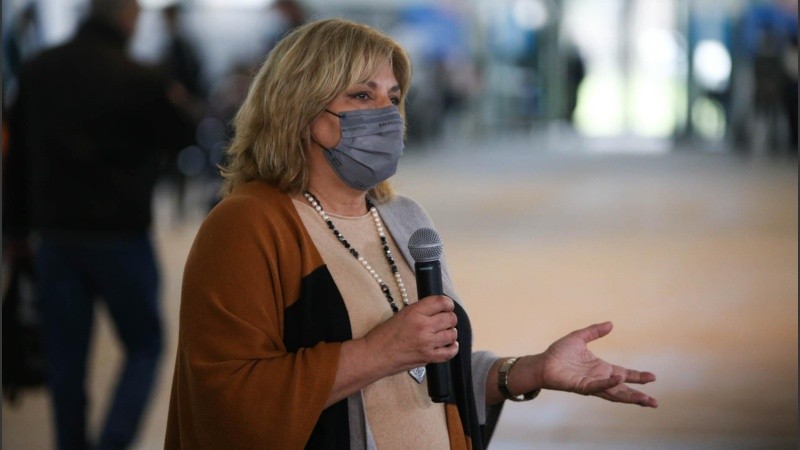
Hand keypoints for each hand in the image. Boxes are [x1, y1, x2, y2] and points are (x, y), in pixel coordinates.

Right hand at [362, 295, 458, 372]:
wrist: (375, 354)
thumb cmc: (384, 335)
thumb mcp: (401, 314)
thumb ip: (420, 311)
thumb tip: (438, 310)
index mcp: (415, 312)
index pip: (441, 302)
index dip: (448, 304)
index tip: (447, 306)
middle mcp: (423, 326)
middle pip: (450, 318)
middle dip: (450, 318)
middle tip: (445, 321)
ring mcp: (427, 343)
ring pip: (452, 334)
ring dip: (450, 333)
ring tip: (444, 334)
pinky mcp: (428, 357)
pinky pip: (449, 353)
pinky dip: (452, 348)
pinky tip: (449, 345)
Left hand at [538, 321, 657, 406]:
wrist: (542, 362)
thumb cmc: (559, 353)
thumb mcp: (579, 338)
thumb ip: (594, 332)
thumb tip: (611, 324)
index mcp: (601, 368)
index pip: (624, 374)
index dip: (637, 376)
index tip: (653, 377)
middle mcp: (599, 379)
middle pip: (623, 389)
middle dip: (638, 396)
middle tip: (654, 402)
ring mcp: (591, 384)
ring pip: (613, 392)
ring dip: (629, 396)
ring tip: (644, 399)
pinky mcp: (581, 386)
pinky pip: (597, 386)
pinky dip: (608, 384)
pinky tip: (618, 380)